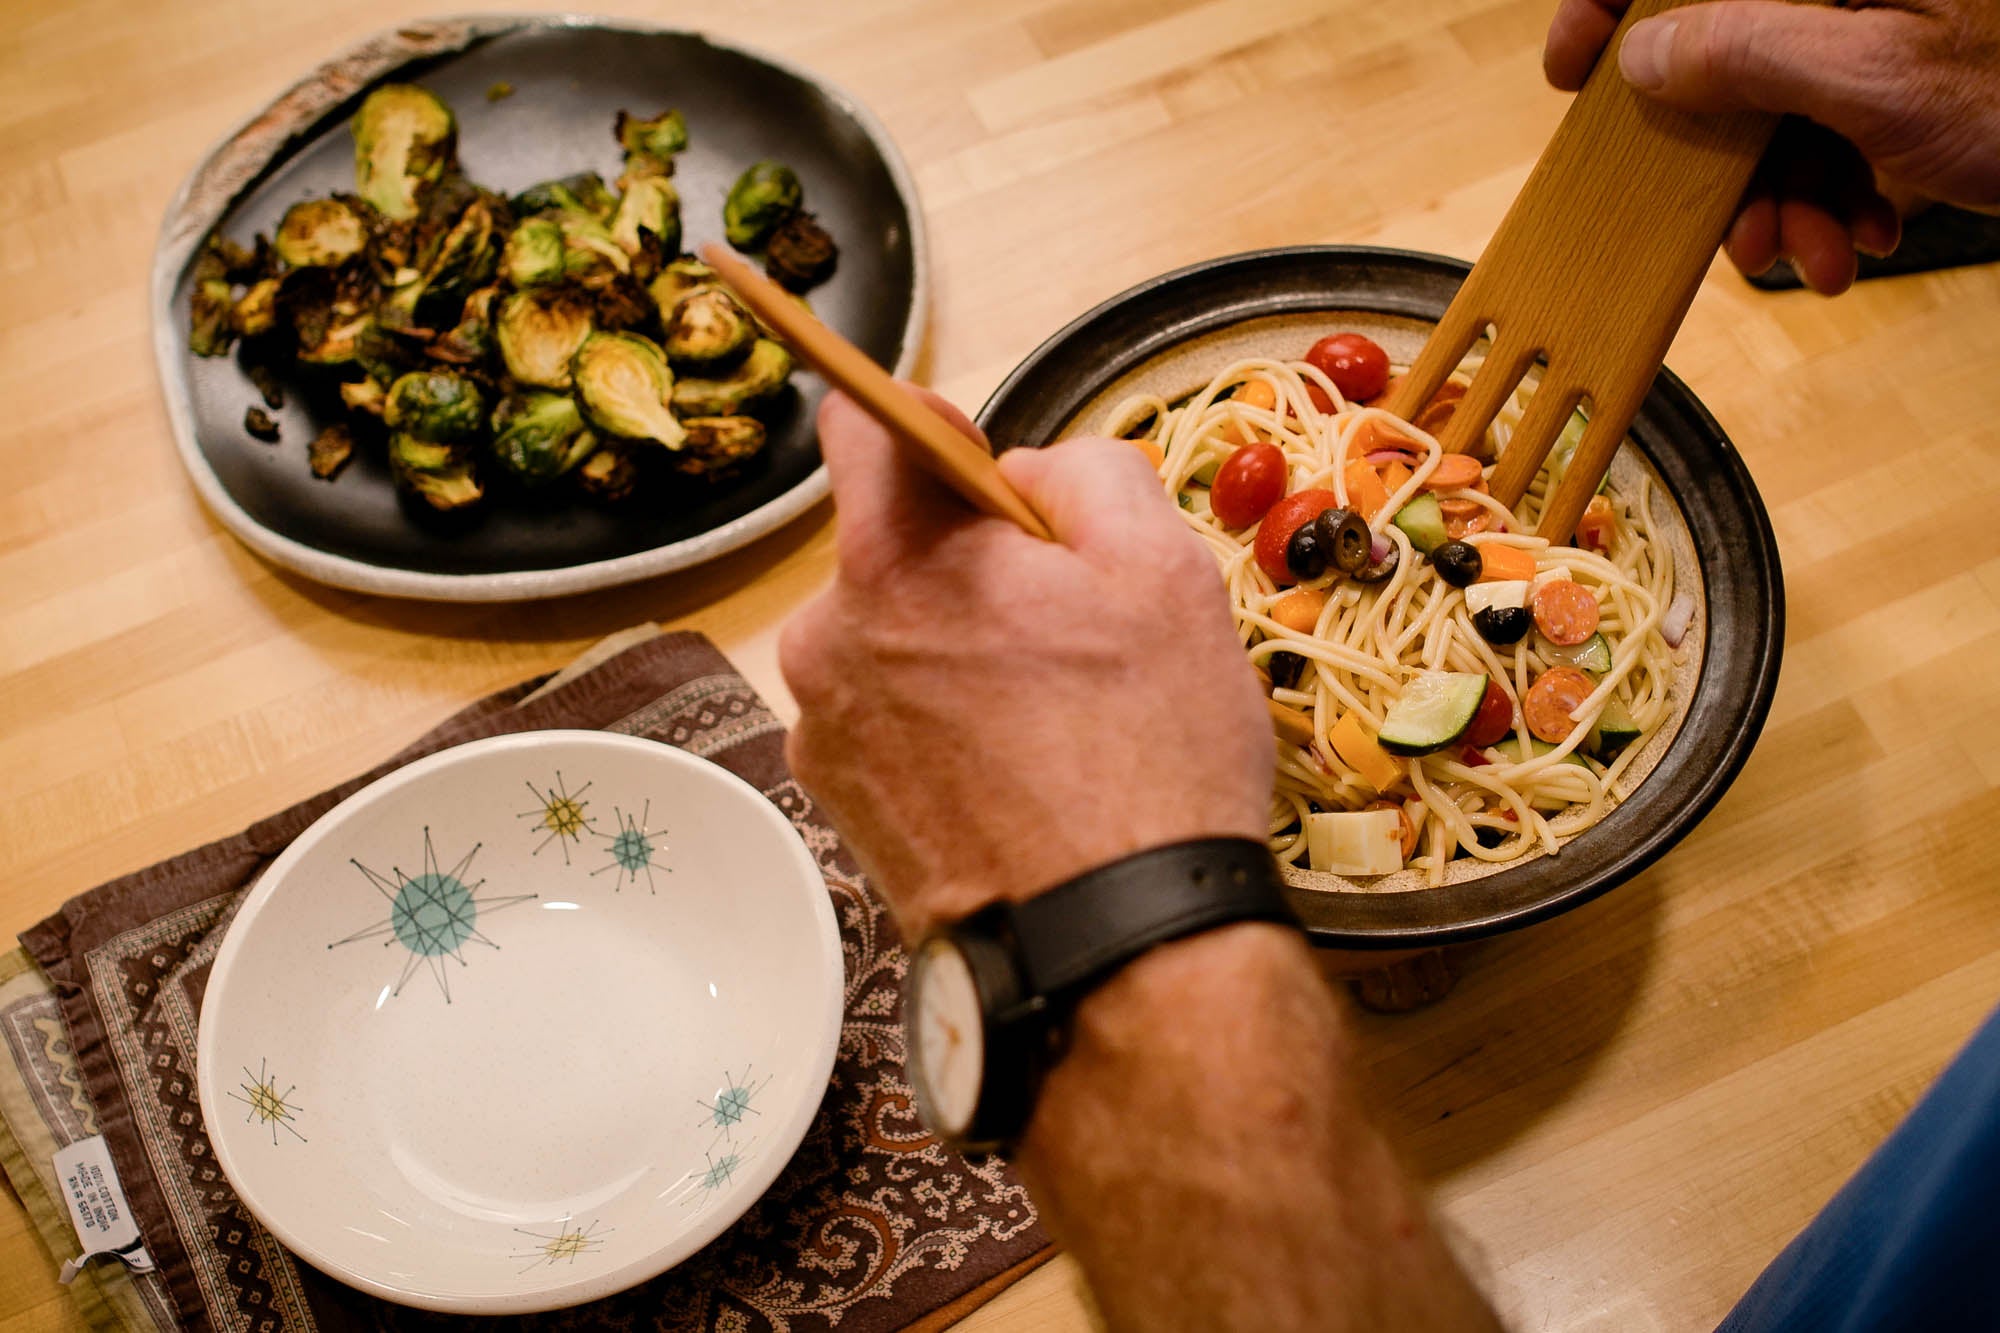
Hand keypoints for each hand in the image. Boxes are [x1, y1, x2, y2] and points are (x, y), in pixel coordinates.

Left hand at [780, 390, 1270, 936]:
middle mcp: (828, 638)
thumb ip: (1084, 471)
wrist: (1114, 953)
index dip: (928, 421)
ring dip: (955, 650)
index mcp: (898, 560)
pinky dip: (940, 726)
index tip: (983, 465)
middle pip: (891, 548)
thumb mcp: (1166, 569)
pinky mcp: (837, 804)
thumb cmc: (1149, 758)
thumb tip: (1021, 472)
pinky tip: (1016, 774)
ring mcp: (823, 730)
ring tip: (1050, 720)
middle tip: (1066, 628)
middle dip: (970, 564)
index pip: (862, 421)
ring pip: (892, 639)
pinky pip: (887, 719)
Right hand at [1544, 0, 1999, 293]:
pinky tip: (1869, 230)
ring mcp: (1881, 26)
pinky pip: (1830, 130)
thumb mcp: (1875, 75)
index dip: (1611, 7)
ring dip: (1785, 202)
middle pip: (1727, 52)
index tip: (1577, 74)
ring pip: (1776, 109)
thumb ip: (1748, 52)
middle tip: (1743, 234)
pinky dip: (1837, 195)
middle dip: (1727, 164)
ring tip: (1825, 253)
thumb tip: (1647, 55)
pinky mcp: (1908, 78)